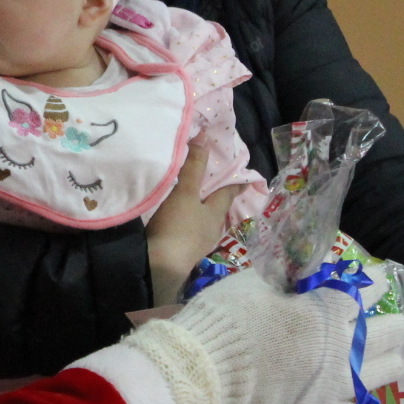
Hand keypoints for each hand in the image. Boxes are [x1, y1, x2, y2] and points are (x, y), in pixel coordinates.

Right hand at [129, 271, 403, 403]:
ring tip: (379, 360)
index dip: (371, 283)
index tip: (371, 281)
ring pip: (387, 373)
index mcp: (329, 307)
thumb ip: (289, 275)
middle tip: (380, 323)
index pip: (366, 290)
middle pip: (391, 332)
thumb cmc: (227, 318)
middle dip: (389, 323)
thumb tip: (307, 271)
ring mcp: (336, 383)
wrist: (204, 371)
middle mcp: (343, 345)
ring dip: (387, 362)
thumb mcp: (255, 280)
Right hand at [146, 143, 230, 303]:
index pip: (229, 192)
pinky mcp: (182, 251)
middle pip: (217, 208)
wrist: (159, 267)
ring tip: (193, 197)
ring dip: (200, 208)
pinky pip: (189, 230)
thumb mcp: (185, 193)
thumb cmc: (178, 227)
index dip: (236, 182)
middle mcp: (211, 228)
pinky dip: (187, 220)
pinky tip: (177, 218)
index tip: (245, 175)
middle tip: (214, 182)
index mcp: (216, 213)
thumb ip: (194, 166)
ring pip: (203, 220)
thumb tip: (205, 136)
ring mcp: (197, 242)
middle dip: (216, 195)